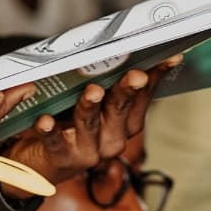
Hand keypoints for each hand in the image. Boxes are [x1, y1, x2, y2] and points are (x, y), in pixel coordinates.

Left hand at [4, 56, 180, 188]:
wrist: (41, 163)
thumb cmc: (67, 122)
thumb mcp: (90, 101)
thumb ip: (104, 80)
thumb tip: (116, 46)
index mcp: (124, 124)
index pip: (142, 96)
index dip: (155, 77)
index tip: (169, 57)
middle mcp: (111, 139)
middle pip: (119, 110)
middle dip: (127, 90)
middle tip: (135, 74)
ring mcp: (88, 151)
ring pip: (89, 124)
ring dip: (91, 106)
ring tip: (93, 90)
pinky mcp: (60, 157)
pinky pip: (55, 142)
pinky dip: (50, 130)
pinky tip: (45, 120)